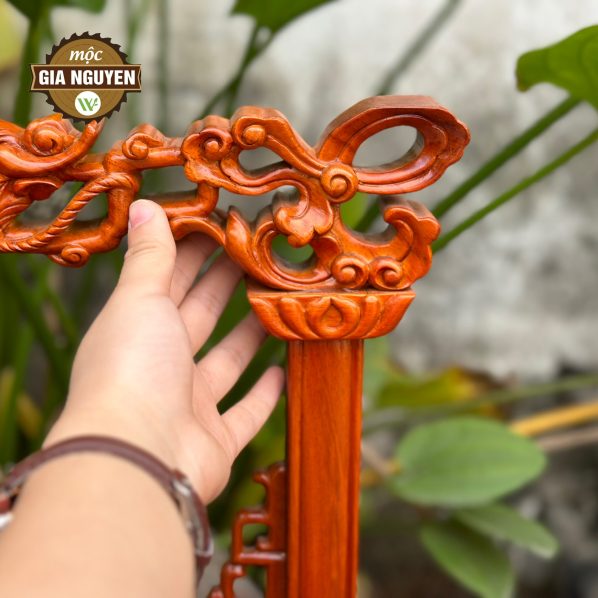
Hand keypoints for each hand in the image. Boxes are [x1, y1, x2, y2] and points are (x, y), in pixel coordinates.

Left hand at [45, 199, 283, 502]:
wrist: (138, 457)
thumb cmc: (133, 369)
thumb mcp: (140, 299)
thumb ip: (150, 256)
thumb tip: (145, 206)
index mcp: (138, 330)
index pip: (171, 282)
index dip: (195, 254)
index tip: (224, 227)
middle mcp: (162, 366)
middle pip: (202, 317)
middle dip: (227, 285)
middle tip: (260, 256)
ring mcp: (189, 406)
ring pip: (227, 363)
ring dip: (250, 337)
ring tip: (278, 304)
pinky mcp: (215, 441)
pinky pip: (244, 415)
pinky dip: (263, 396)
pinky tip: (283, 372)